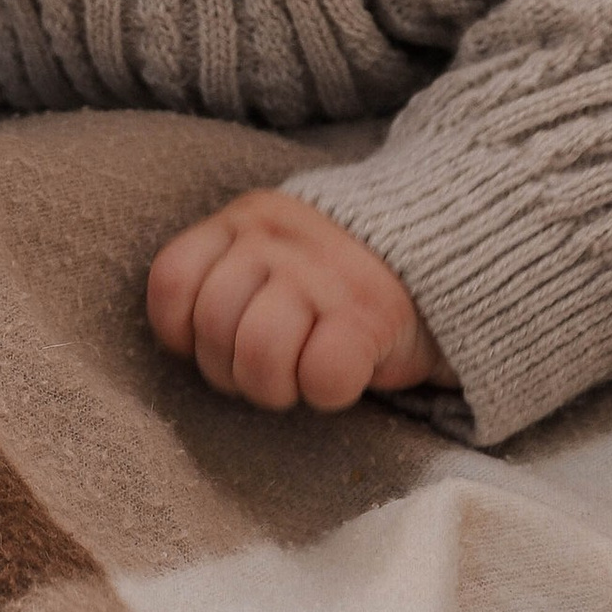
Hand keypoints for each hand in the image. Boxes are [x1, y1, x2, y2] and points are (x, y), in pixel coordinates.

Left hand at [146, 188, 450, 413]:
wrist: (440, 251)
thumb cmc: (333, 275)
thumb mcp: (270, 251)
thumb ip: (223, 276)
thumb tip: (179, 342)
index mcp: (245, 219)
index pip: (171, 279)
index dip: (180, 330)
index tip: (212, 344)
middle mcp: (277, 238)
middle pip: (213, 328)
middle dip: (231, 371)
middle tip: (268, 368)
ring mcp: (323, 273)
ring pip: (260, 355)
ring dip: (274, 387)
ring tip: (299, 375)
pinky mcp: (369, 313)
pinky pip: (321, 376)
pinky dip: (326, 392)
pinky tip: (341, 376)